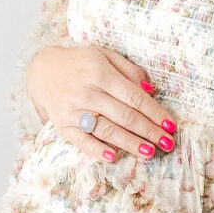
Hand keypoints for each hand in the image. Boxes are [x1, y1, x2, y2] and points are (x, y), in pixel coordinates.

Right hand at [28, 44, 175, 165]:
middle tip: (167, 143)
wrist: (42, 71)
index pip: (134, 97)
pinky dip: (96, 150)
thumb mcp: (104, 55)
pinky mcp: (63, 125)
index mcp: (100, 73)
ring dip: (130, 143)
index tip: (171, 125)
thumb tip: (150, 89)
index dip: (154, 112)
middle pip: (124, 116)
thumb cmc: (80, 62)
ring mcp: (73, 110)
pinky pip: (81, 141)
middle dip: (149, 131)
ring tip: (149, 152)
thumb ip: (128, 70)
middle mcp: (87, 92)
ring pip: (106, 130)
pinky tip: (113, 156)